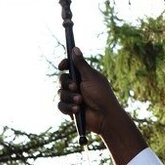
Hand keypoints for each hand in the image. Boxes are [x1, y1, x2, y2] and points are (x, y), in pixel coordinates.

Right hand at [57, 48, 147, 164]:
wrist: (105, 116)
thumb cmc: (101, 95)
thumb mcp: (90, 77)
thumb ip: (81, 64)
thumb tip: (75, 48)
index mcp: (82, 75)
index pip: (68, 66)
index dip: (64, 64)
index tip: (61, 66)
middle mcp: (76, 86)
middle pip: (61, 79)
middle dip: (67, 83)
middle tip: (75, 87)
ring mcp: (72, 98)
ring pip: (60, 93)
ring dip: (69, 97)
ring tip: (80, 101)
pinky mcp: (70, 110)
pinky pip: (60, 106)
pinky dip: (68, 107)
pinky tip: (77, 110)